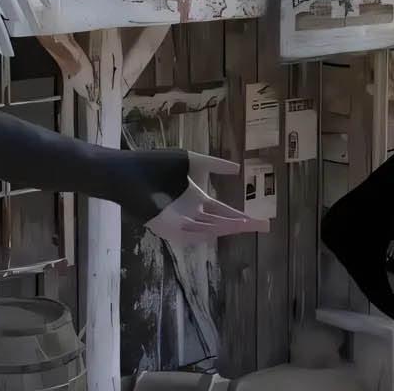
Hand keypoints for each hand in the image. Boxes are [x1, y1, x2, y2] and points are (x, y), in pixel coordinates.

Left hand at [144, 152, 269, 244]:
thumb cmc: (157, 164)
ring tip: (246, 224)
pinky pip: (190, 233)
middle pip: (221, 222)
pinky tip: (221, 228)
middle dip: (241, 225)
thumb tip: (238, 169)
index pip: (224, 211)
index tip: (263, 220)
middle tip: (264, 226)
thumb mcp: (192, 161)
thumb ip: (214, 165)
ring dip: (226, 227)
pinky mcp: (167, 226)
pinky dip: (205, 231)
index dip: (242, 216)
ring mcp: (180, 221)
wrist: (130, 170)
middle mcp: (191, 213)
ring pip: (208, 228)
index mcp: (197, 199)